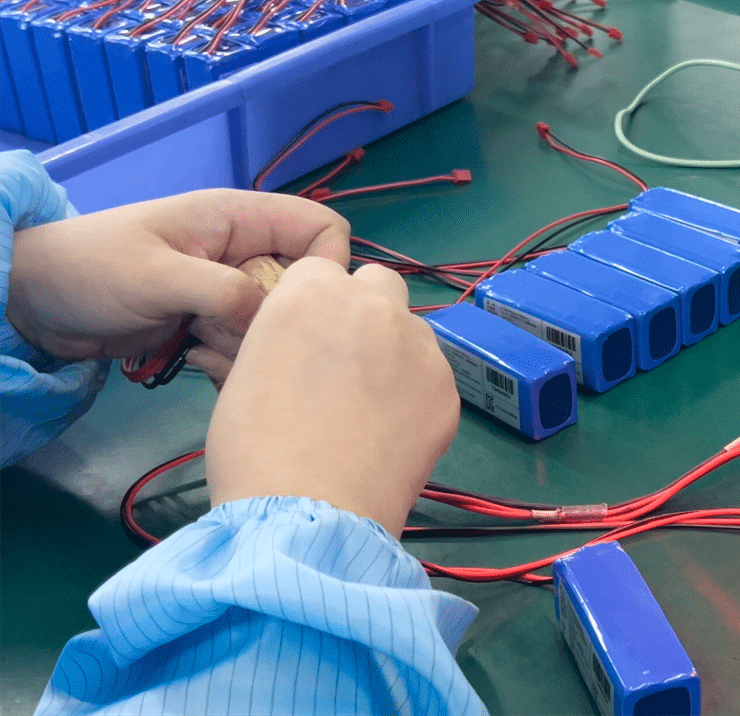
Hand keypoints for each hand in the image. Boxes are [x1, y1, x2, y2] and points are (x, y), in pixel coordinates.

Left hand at [7, 189, 349, 383]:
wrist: (39, 303)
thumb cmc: (94, 270)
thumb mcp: (160, 275)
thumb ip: (226, 291)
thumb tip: (278, 320)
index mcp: (239, 218)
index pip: (320, 227)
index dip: (327, 264)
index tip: (304, 309)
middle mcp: (244, 251)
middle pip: (302, 285)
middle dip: (279, 319)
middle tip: (235, 334)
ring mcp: (229, 288)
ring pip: (277, 321)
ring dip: (249, 344)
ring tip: (202, 346)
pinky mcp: (214, 320)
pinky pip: (249, 342)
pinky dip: (231, 357)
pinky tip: (196, 358)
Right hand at [204, 258, 460, 537]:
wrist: (306, 514)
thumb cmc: (254, 446)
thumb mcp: (247, 370)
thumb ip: (283, 334)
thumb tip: (298, 336)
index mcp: (313, 291)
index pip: (321, 270)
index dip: (313, 303)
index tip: (308, 337)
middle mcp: (373, 304)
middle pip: (377, 284)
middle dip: (363, 309)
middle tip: (347, 360)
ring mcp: (418, 344)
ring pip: (411, 328)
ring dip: (394, 350)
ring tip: (371, 406)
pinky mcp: (447, 388)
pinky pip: (431, 375)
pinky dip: (415, 393)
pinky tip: (392, 433)